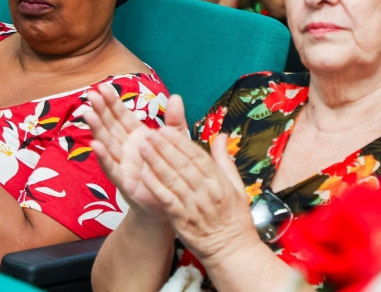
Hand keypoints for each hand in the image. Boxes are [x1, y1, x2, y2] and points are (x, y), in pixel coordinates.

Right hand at [84, 85, 187, 220]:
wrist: (174, 202)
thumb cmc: (173, 169)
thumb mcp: (177, 141)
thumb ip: (175, 121)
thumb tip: (176, 97)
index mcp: (137, 136)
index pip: (121, 116)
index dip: (112, 102)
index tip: (102, 87)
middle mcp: (126, 148)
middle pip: (110, 126)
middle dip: (101, 110)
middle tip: (91, 94)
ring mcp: (122, 164)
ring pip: (107, 143)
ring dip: (97, 129)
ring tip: (88, 114)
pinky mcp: (124, 182)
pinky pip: (112, 168)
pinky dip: (104, 157)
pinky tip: (95, 145)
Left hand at [139, 131, 259, 265]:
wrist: (232, 251)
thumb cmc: (233, 217)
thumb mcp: (237, 186)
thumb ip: (225, 160)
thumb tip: (223, 136)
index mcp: (220, 182)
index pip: (198, 157)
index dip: (180, 142)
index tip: (165, 129)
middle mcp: (207, 192)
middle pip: (184, 166)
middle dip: (165, 148)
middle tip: (149, 133)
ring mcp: (194, 207)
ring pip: (174, 181)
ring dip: (157, 163)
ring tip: (142, 148)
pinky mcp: (183, 221)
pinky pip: (168, 201)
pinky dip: (156, 188)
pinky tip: (144, 176)